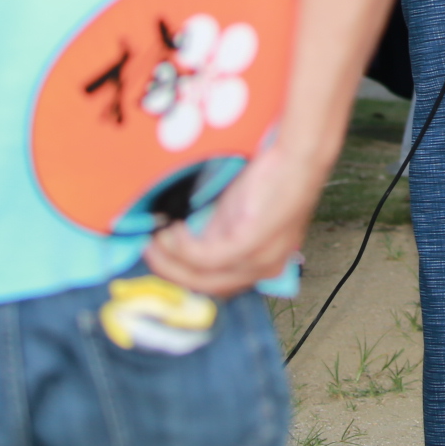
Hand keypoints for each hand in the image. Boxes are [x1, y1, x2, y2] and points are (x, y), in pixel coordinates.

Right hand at [145, 137, 326, 297]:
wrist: (295, 157)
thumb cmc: (269, 180)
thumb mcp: (238, 215)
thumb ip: (216, 233)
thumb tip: (179, 242)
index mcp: (262, 265)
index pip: (217, 286)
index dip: (184, 277)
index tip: (161, 262)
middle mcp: (263, 270)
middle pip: (205, 287)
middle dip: (171, 273)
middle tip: (149, 251)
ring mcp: (258, 261)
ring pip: (202, 278)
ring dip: (170, 262)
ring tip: (154, 241)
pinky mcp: (250, 244)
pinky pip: (205, 259)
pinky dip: (182, 249)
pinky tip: (171, 232)